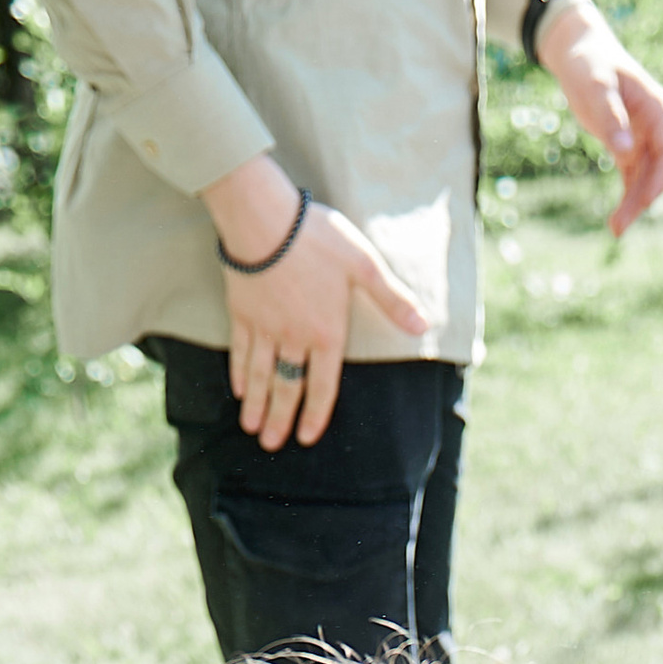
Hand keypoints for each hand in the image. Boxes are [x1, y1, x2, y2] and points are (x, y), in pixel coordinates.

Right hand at [201, 153, 429, 450]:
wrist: (264, 218)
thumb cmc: (317, 238)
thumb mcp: (364, 264)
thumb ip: (391, 298)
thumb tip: (422, 325)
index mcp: (326, 333)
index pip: (322, 385)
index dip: (315, 414)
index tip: (307, 438)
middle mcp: (294, 338)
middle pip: (287, 387)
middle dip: (281, 419)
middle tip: (273, 446)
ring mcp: (265, 327)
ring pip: (261, 375)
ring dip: (257, 405)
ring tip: (252, 429)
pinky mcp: (242, 312)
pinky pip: (241, 350)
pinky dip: (240, 372)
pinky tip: (239, 389)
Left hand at [539, 1, 662, 233]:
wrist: (578, 50)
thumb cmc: (588, 63)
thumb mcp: (595, 86)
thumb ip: (610, 117)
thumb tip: (626, 152)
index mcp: (658, 109)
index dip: (660, 179)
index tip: (643, 203)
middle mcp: (656, 126)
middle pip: (660, 170)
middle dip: (643, 198)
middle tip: (619, 226)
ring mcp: (643, 136)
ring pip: (646, 177)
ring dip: (634, 202)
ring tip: (615, 229)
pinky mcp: (627, 145)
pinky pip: (633, 176)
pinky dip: (627, 195)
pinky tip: (616, 218)